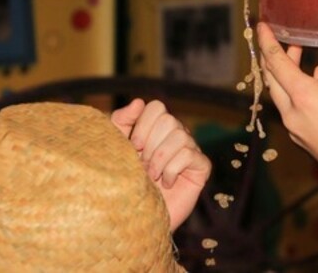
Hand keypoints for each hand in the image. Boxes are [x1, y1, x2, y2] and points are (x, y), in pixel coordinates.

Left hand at [111, 99, 210, 231]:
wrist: (136, 217)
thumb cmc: (125, 182)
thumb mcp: (116, 148)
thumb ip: (121, 122)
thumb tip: (138, 101)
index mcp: (157, 128)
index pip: (156, 107)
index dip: (142, 126)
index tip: (133, 147)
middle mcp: (177, 134)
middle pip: (168, 120)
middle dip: (150, 146)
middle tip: (143, 166)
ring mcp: (191, 149)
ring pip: (180, 136)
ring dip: (160, 159)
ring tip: (152, 176)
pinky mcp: (201, 167)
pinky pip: (189, 154)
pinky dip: (172, 169)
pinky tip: (166, 183)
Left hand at [258, 21, 317, 194]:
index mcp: (301, 95)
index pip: (276, 62)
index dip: (268, 42)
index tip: (263, 27)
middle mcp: (292, 113)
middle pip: (273, 80)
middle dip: (277, 58)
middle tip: (287, 42)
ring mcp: (296, 129)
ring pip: (282, 96)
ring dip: (289, 76)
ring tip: (303, 60)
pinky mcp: (304, 140)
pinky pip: (292, 111)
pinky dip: (298, 94)